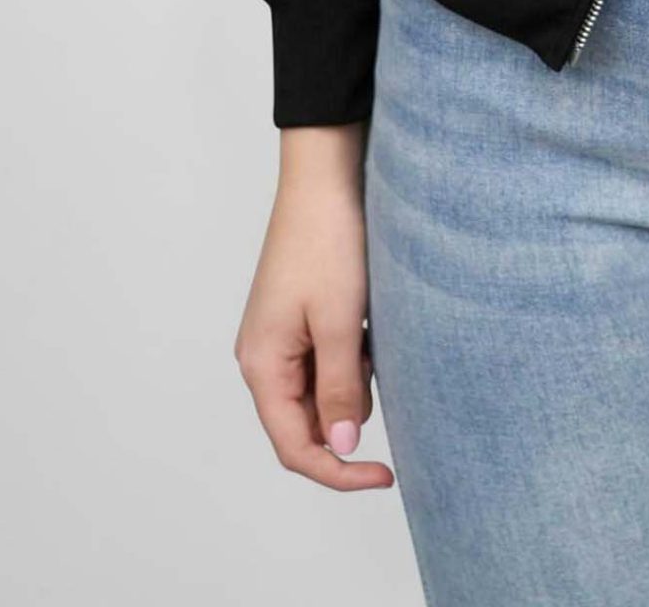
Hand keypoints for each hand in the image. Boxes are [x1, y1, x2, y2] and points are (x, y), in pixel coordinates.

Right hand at [233, 124, 394, 491]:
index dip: (339, 471)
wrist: (326, 173)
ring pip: (322, 389)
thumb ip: (341, 389)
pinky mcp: (301, 315)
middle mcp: (264, 356)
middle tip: (381, 369)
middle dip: (350, 412)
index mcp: (262, 365)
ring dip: (355, 378)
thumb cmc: (328, 240)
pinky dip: (354, 352)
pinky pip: (329, 358)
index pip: (295, 446)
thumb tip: (343, 446)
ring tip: (371, 329)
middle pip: (307, 422)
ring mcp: (281, 335)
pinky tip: (368, 318)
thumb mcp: (340, 321)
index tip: (385, 476)